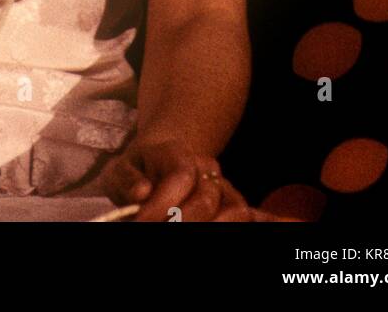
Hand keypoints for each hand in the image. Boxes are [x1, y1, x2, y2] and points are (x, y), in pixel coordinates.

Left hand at [100, 134, 253, 222]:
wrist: (160, 163)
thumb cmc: (138, 171)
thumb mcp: (120, 170)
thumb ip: (127, 180)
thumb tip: (141, 194)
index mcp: (176, 153)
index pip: (180, 178)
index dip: (162, 205)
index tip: (141, 223)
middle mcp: (206, 167)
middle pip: (206, 199)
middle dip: (181, 222)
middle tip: (158, 234)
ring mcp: (224, 186)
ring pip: (233, 209)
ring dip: (211, 227)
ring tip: (182, 235)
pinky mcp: (234, 204)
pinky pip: (248, 213)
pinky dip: (260, 219)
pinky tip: (267, 222)